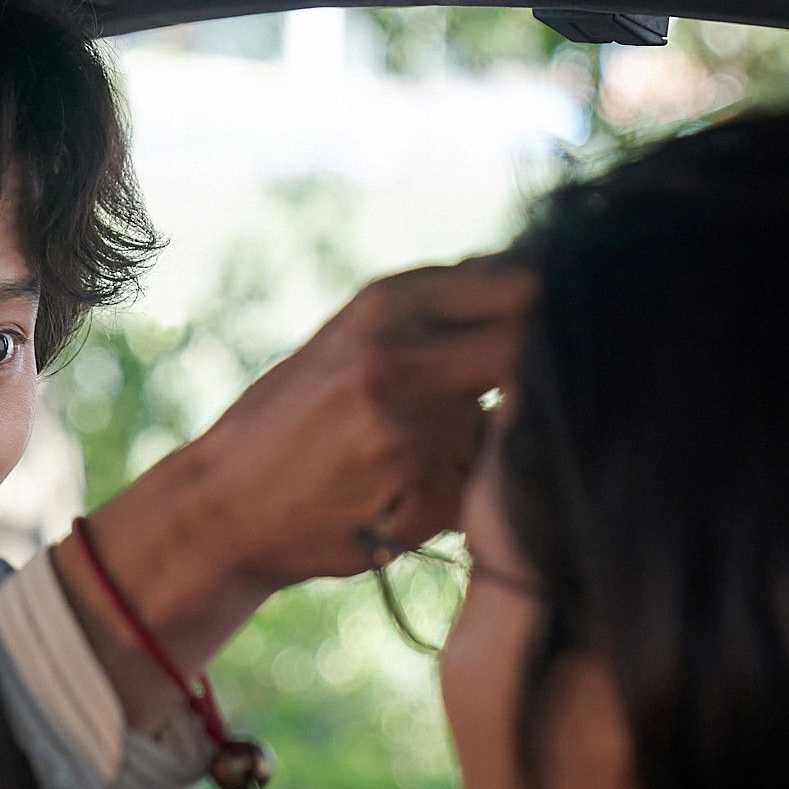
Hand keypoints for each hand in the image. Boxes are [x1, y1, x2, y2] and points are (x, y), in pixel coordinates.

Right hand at [55, 256, 532, 724]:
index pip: (523, 286)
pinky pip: (489, 482)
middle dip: (538, 378)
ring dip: (496, 441)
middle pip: (532, 350)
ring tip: (424, 458)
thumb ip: (441, 316)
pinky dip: (469, 490)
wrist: (224, 504)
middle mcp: (402, 351)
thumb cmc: (296, 419)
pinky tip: (409, 493)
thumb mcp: (357, 338)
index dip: (554, 316)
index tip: (564, 337)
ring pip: (514, 423)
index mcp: (388, 300)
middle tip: (526, 399)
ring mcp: (415, 423)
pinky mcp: (425, 490)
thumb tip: (542, 284)